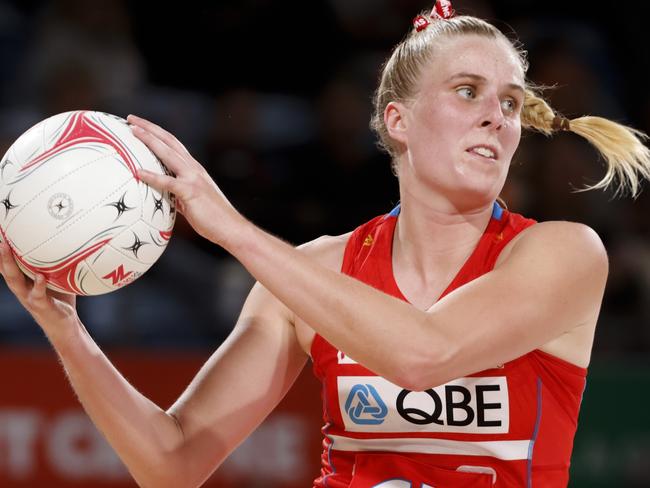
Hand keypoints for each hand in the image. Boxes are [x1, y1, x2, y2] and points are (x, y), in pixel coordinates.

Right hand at [0, 242, 78, 340]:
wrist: (64, 324)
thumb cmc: (60, 297)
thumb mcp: (56, 277)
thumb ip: (56, 263)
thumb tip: (67, 239)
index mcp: (23, 281)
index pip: (8, 264)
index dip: (2, 251)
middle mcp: (22, 288)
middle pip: (6, 269)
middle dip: (0, 253)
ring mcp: (29, 297)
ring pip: (15, 281)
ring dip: (9, 264)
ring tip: (6, 248)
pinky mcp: (41, 306)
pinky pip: (38, 295)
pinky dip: (38, 286)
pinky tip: (39, 277)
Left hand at [127, 115, 246, 247]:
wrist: (230, 228)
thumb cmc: (211, 218)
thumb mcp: (190, 200)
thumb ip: (175, 193)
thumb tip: (159, 194)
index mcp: (194, 168)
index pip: (173, 144)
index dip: (156, 132)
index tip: (140, 124)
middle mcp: (193, 168)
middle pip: (169, 141)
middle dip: (149, 127)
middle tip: (131, 119)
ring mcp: (193, 178)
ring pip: (168, 153)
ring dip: (149, 140)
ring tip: (132, 131)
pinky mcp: (191, 192)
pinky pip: (168, 181)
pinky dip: (152, 175)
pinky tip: (138, 172)